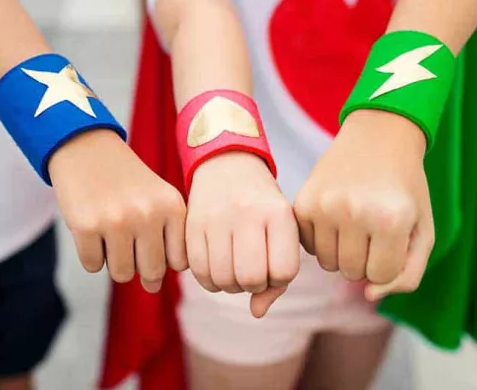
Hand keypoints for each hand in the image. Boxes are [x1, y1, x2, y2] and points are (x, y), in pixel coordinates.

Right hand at [48, 129, 187, 292]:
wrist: (86, 147)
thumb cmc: (126, 180)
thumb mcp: (159, 197)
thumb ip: (167, 239)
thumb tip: (154, 288)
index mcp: (172, 207)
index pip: (178, 263)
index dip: (163, 259)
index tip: (151, 241)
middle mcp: (148, 214)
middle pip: (151, 272)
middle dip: (139, 266)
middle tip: (128, 241)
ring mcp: (116, 221)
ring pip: (122, 273)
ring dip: (114, 261)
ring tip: (110, 234)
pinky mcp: (86, 226)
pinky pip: (93, 266)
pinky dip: (91, 255)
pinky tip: (92, 229)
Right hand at [186, 151, 298, 317]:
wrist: (227, 164)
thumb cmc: (263, 208)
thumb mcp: (282, 231)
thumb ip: (279, 277)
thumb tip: (256, 312)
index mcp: (278, 213)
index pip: (284, 271)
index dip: (279, 278)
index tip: (274, 265)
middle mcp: (247, 212)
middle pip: (251, 279)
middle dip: (253, 284)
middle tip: (252, 270)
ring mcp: (216, 217)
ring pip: (223, 280)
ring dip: (230, 284)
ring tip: (234, 267)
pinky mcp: (192, 224)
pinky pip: (199, 273)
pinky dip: (210, 279)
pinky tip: (217, 265)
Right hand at [294, 110, 433, 300]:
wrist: (378, 136)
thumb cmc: (404, 188)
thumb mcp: (422, 230)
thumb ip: (408, 274)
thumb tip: (368, 295)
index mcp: (391, 220)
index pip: (380, 276)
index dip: (388, 262)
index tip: (392, 237)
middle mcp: (355, 212)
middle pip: (351, 272)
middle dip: (364, 258)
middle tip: (372, 227)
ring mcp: (325, 206)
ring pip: (328, 264)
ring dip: (342, 251)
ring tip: (354, 222)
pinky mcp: (303, 202)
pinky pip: (308, 247)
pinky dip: (322, 239)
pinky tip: (335, 216)